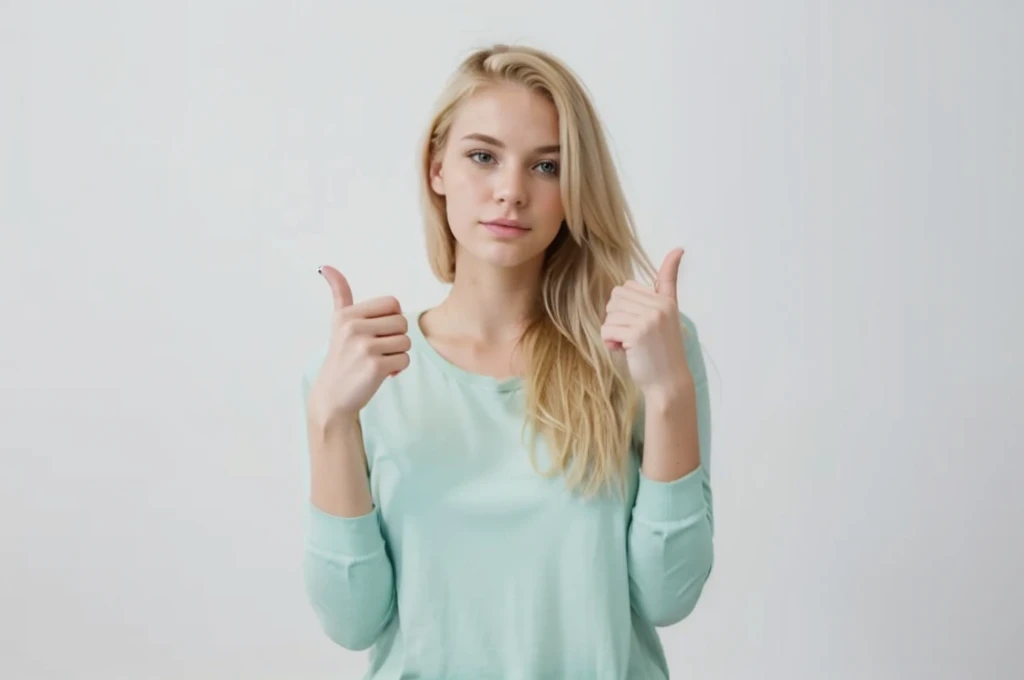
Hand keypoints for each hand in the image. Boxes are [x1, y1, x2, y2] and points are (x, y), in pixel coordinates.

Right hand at [306, 265, 410, 427]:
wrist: (333, 396)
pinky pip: (405, 359)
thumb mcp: (338, 322)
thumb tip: (326, 266)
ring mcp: (364, 346)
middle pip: (403, 322)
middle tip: (378, 350)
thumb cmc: (342, 357)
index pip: (393, 303)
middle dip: (396, 338)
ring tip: (378, 361)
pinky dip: (398, 368)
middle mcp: (354, 327)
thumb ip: (339, 294)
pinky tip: (381, 374)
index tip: (377, 333)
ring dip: (397, 354)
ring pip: (406, 341)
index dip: (391, 320)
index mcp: (347, 314)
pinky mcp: (375, 366)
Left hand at [601, 248, 692, 395]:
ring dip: (612, 330)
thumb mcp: (664, 323)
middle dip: (617, 315)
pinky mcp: (637, 333)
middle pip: (618, 295)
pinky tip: (623, 350)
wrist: (667, 384)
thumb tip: (671, 265)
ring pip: (610, 313)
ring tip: (628, 344)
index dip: (670, 264)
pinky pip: (608, 329)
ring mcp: (650, 319)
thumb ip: (660, 299)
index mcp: (667, 303)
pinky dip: (609, 341)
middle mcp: (660, 307)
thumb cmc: (661, 355)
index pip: (656, 280)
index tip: (680, 249)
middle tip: (631, 334)